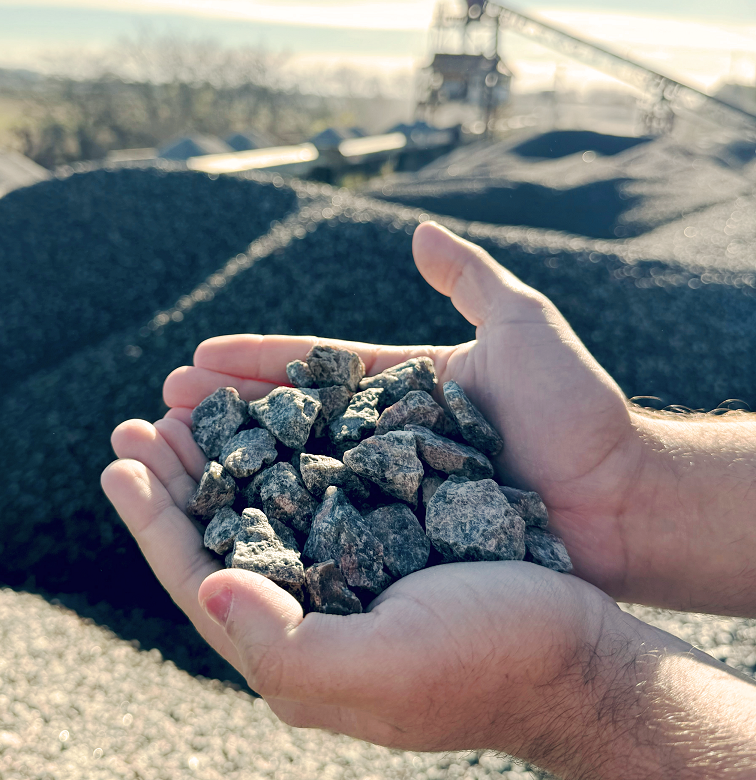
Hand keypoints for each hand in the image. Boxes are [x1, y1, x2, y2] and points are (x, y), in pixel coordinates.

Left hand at [102, 411, 612, 754]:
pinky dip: (287, 456)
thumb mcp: (387, 668)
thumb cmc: (491, 662)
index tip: (119, 462)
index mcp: (298, 656)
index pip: (202, 581)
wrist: (585, 655)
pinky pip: (318, 497)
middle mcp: (315, 618)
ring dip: (226, 461)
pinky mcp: (391, 549)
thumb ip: (290, 647)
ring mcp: (352, 583)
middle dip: (178, 481)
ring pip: (266, 513)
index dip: (154, 522)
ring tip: (191, 410)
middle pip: (224, 542)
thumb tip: (211, 591)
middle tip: (140, 424)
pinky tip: (276, 421)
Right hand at [161, 220, 644, 601]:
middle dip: (222, 415)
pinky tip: (224, 525)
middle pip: (287, 425)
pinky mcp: (399, 546)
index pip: (312, 369)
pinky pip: (328, 534)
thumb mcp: (522, 326)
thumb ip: (470, 279)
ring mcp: (389, 498)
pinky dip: (276, 527)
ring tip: (168, 458)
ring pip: (294, 480)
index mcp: (401, 393)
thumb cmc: (578, 410)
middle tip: (158, 411)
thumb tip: (418, 233)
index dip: (255, 361)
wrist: (622, 500)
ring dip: (230, 471)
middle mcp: (384, 446)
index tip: (195, 358)